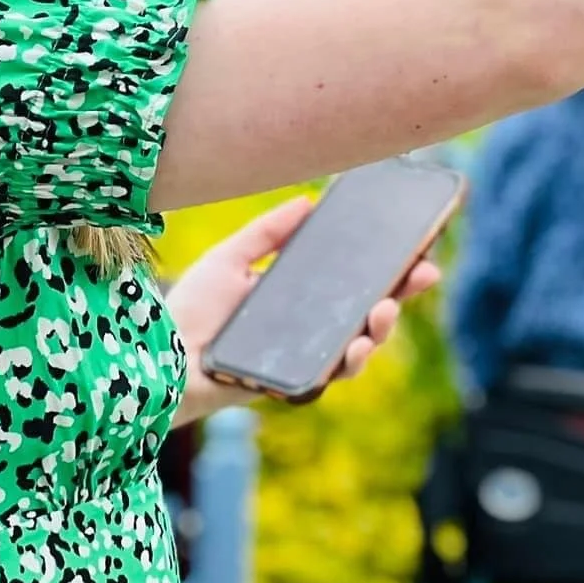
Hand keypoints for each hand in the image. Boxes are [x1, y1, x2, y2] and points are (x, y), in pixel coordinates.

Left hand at [166, 195, 443, 424]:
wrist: (158, 356)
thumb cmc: (190, 308)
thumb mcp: (230, 258)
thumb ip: (267, 232)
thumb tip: (308, 199)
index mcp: (297, 297)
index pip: (352, 279)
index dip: (387, 264)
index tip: (415, 243)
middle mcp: (307, 328)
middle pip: (367, 311)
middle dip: (402, 292)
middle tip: (426, 271)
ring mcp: (303, 357)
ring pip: (360, 345)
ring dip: (382, 328)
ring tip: (385, 309)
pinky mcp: (293, 383)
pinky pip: (332, 374)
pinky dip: (351, 360)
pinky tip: (358, 344)